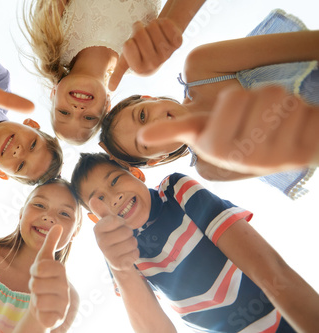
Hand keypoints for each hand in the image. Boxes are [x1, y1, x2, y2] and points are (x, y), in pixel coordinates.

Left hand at [29, 225, 69, 328]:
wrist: (42, 305)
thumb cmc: (42, 279)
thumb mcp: (43, 260)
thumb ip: (50, 243)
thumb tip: (59, 225)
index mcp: (61, 271)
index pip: (39, 267)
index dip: (34, 271)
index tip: (37, 273)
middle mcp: (66, 287)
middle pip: (35, 284)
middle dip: (32, 286)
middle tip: (39, 287)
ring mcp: (64, 304)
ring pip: (37, 301)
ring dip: (34, 300)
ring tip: (41, 298)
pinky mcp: (58, 319)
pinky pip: (41, 316)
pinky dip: (38, 314)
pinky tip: (44, 311)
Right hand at [89, 198, 138, 271]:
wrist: (115, 258)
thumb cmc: (113, 236)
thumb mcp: (109, 222)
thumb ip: (102, 210)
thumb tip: (92, 198)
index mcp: (97, 229)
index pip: (116, 220)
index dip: (121, 222)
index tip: (117, 226)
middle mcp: (100, 243)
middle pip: (127, 231)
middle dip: (128, 233)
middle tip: (122, 238)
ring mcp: (109, 255)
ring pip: (132, 242)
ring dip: (132, 243)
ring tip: (124, 246)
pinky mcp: (118, 264)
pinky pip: (135, 253)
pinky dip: (134, 253)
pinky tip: (126, 255)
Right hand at [109, 19, 181, 90]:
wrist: (159, 44)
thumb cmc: (140, 51)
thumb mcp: (126, 61)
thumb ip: (118, 73)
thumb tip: (109, 89)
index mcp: (139, 69)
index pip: (128, 45)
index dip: (129, 40)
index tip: (133, 46)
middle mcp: (154, 64)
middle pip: (139, 34)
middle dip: (139, 29)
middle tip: (143, 35)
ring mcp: (167, 54)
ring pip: (152, 27)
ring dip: (150, 25)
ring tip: (152, 33)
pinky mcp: (178, 43)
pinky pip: (165, 24)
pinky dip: (162, 22)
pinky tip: (163, 31)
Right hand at [138, 86, 318, 174]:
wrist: (283, 151)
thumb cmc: (240, 136)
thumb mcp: (205, 132)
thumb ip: (175, 130)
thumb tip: (140, 136)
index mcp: (216, 149)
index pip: (234, 97)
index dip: (234, 100)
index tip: (232, 116)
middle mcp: (243, 158)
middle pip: (261, 93)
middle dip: (261, 98)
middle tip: (258, 118)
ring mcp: (275, 158)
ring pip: (284, 99)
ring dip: (284, 104)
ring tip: (276, 123)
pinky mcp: (303, 153)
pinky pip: (306, 111)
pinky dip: (304, 114)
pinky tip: (295, 130)